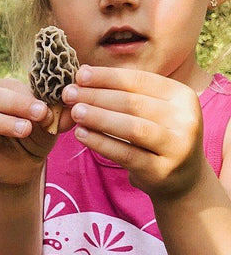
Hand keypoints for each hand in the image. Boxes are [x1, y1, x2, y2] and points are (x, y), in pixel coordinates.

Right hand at [0, 77, 67, 185]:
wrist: (25, 167)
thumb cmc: (36, 138)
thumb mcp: (51, 127)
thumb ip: (60, 115)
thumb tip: (73, 104)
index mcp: (2, 92)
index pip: (8, 87)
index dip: (26, 97)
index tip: (45, 109)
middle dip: (14, 104)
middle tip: (38, 115)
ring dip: (1, 122)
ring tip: (24, 131)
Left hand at [63, 66, 205, 199]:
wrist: (182, 179)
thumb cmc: (158, 137)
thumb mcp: (152, 111)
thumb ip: (126, 95)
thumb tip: (83, 76)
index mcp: (182, 96)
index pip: (140, 80)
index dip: (108, 77)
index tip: (80, 74)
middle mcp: (185, 119)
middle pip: (134, 103)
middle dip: (97, 96)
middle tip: (69, 93)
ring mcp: (176, 147)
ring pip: (132, 128)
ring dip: (99, 117)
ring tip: (75, 111)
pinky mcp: (161, 171)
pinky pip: (126, 154)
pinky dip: (101, 143)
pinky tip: (81, 134)